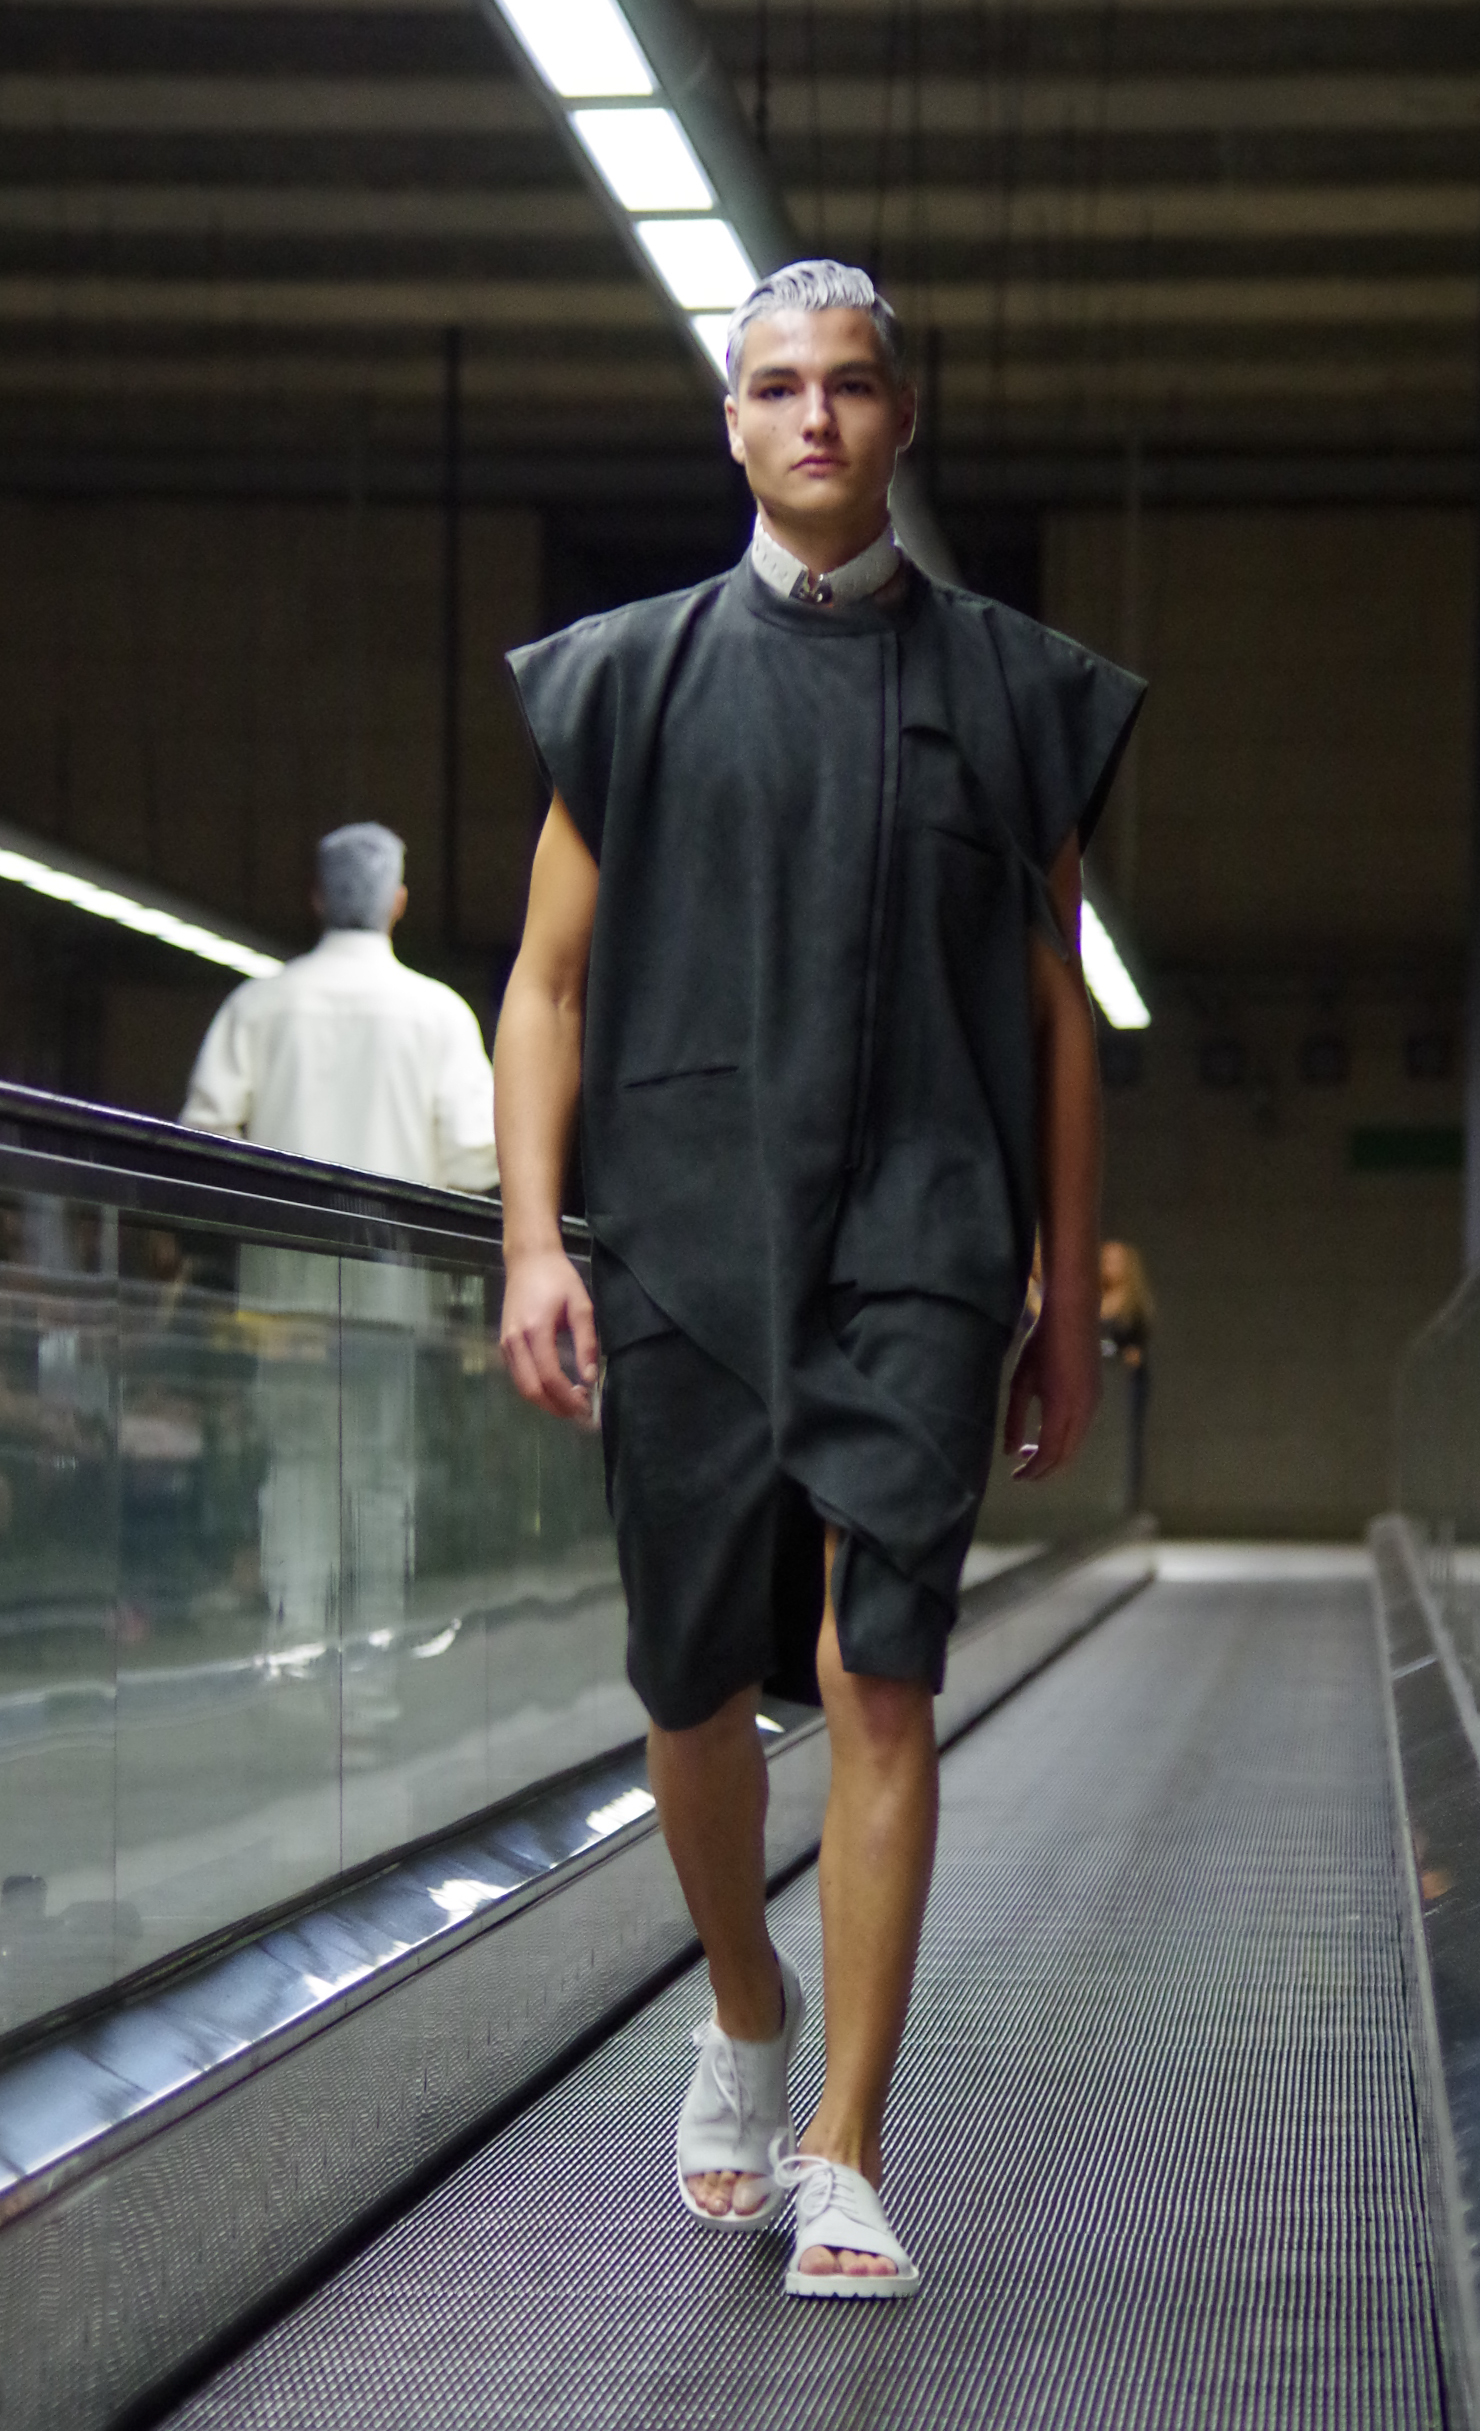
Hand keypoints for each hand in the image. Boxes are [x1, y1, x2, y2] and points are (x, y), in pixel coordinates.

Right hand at [499, 1248, 598, 1422]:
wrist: (528, 1260)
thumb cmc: (558, 1279)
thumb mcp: (581, 1306)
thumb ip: (587, 1343)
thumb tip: (589, 1378)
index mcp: (535, 1329)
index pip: (549, 1376)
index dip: (567, 1397)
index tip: (587, 1407)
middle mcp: (514, 1340)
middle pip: (531, 1389)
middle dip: (555, 1407)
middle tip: (580, 1414)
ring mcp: (505, 1344)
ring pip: (522, 1387)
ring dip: (546, 1402)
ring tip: (571, 1405)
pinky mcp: (504, 1344)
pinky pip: (518, 1376)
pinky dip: (536, 1390)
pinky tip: (555, 1390)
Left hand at [1003, 1294, 1100, 1479]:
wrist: (1073, 1315)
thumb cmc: (1040, 1345)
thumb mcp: (1020, 1382)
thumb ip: (1014, 1419)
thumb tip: (1010, 1452)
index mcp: (1061, 1408)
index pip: (1048, 1455)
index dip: (1032, 1471)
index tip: (1015, 1477)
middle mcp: (1082, 1411)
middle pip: (1065, 1457)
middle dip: (1044, 1469)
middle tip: (1022, 1472)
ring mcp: (1093, 1404)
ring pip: (1075, 1445)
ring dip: (1054, 1455)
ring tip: (1029, 1451)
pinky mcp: (1096, 1396)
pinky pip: (1081, 1430)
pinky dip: (1064, 1440)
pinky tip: (1046, 1431)